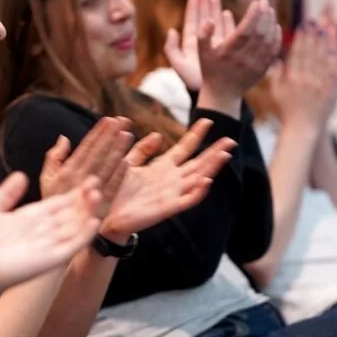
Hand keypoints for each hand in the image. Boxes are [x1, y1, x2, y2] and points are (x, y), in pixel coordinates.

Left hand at [0, 172, 101, 301]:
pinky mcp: (49, 259)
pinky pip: (70, 247)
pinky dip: (82, 236)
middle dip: (85, 200)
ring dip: (87, 212)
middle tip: (96, 183)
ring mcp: (49, 245)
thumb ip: (8, 193)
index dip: (74, 192)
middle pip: (72, 213)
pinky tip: (92, 222)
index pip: (60, 203)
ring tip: (96, 196)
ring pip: (75, 227)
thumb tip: (22, 174)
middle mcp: (45, 230)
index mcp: (34, 217)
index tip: (89, 179)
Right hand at [40, 116, 132, 217]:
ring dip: (117, 152)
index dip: (98, 133)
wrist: (55, 232)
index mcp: (66, 172)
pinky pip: (111, 190)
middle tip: (123, 121)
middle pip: (98, 155)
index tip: (109, 119)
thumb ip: (54, 157)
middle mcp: (78, 181)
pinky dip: (118, 177)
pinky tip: (127, 163)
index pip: (85, 148)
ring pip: (106, 169)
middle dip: (110, 137)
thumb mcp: (46, 179)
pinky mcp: (100, 207)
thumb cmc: (52, 201)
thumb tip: (64, 138)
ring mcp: (90, 194)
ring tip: (128, 135)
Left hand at [100, 119, 236, 237]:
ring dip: (212, 168)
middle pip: (198, 163)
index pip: (184, 148)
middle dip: (214, 152)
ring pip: (198, 179)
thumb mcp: (129, 163)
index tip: (207, 121)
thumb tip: (158, 134)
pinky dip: (198, 190)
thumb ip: (143, 150)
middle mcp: (171, 180)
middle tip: (230, 140)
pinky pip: (188, 199)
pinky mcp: (168, 208)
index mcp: (162, 167)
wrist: (107, 215)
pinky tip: (206, 180)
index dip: (195, 135)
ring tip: (224, 155)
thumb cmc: (116, 190)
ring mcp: (172, 194)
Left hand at [165, 0, 229, 90]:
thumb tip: (171, 31)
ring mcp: (215, 45)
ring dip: (215, 10)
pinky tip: (227, 13)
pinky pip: (227, 31)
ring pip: (215, 23)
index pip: (192, 22)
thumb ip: (171, 49)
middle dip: (204, 4)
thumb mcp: (179, 64)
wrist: (210, 93)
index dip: (193, 8)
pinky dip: (227, 22)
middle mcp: (203, 43)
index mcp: (191, 44)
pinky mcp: (226, 49)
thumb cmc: (192, 80)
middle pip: (203, 19)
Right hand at [199, 0, 281, 102]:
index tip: (256, 2)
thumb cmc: (210, 69)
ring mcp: (254, 66)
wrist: (222, 94)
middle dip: (264, 15)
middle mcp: (242, 60)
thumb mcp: (201, 54)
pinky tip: (274, 26)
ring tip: (269, 10)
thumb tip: (208, 20)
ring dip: (271, 23)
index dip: (253, 15)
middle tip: (264, 2)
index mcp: (227, 54)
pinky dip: (276, 36)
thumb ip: (202, 35)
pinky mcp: (263, 70)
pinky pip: (273, 51)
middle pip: (259, 34)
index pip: (245, 31)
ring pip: (268, 41)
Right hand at [269, 21, 336, 129]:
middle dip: (314, 34)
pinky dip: (335, 54)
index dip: (301, 38)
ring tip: (327, 24)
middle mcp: (306, 79)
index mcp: (291, 79)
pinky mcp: (333, 87)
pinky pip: (335, 67)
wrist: (303, 128)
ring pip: (324, 57)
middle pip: (311, 52)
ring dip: (326, 39)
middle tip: (316, 18)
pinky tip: (335, 43)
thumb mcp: (275, 93)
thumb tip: (276, 58)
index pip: (297, 54)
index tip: (303, 24)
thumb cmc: (286, 111)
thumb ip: (276, 75)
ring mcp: (321, 83)